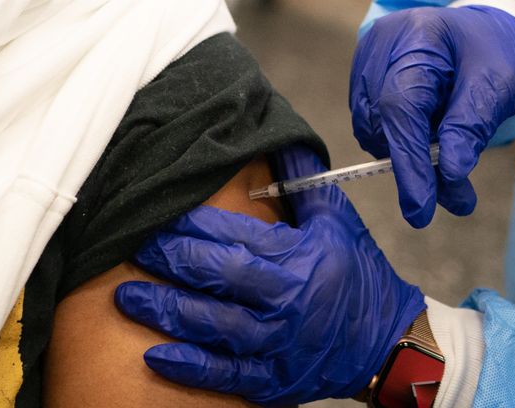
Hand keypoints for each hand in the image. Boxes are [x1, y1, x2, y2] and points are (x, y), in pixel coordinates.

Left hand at [115, 146, 425, 405]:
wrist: (387, 341)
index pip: (239, 236)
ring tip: (127, 295)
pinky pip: (225, 374)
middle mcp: (287, 303)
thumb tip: (278, 135)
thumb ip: (304, 179)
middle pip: (220, 276)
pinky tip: (155, 354)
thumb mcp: (337, 220)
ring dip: (167, 309)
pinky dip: (190, 366)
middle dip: (172, 259)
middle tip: (132, 243)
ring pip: (214, 325)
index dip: (195, 225)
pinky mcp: (272, 379)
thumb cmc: (359, 275)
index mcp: (301, 260)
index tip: (161, 211)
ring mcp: (278, 345)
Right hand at [351, 4, 514, 226]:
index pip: (401, 107)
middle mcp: (382, 43)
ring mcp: (367, 57)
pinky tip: (430, 133)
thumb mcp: (500, 87)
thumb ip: (472, 128)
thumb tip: (451, 175)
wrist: (483, 29)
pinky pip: (371, 123)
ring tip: (450, 152)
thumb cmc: (494, 53)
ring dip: (408, 154)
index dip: (409, 162)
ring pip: (372, 128)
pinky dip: (400, 140)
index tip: (421, 209)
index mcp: (419, 34)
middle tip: (457, 196)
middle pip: (381, 121)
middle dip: (415, 165)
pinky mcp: (363, 74)